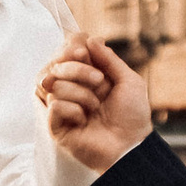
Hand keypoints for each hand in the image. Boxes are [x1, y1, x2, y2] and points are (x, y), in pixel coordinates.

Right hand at [36, 31, 153, 174]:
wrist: (131, 146)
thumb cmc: (133, 117)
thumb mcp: (129, 81)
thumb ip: (108, 58)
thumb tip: (89, 38)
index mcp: (86, 77)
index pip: (65, 52)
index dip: (71, 47)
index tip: (84, 51)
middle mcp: (71, 89)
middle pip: (55, 65)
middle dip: (77, 69)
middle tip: (99, 81)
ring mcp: (61, 107)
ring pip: (53, 84)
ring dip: (80, 93)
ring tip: (95, 107)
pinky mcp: (55, 125)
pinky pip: (54, 105)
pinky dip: (73, 110)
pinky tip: (84, 121)